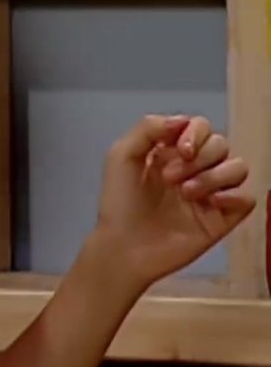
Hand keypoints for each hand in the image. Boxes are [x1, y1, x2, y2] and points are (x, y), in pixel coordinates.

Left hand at [90, 114, 254, 287]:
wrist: (124, 246)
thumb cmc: (119, 203)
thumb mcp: (121, 156)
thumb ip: (147, 129)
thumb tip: (181, 120)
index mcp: (172, 152)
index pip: (201, 127)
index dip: (196, 133)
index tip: (180, 149)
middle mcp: (194, 169)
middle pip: (221, 145)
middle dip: (199, 158)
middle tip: (170, 179)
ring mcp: (211, 194)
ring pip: (238, 167)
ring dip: (214, 176)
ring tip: (185, 194)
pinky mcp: (222, 218)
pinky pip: (247, 198)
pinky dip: (233, 196)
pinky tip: (210, 204)